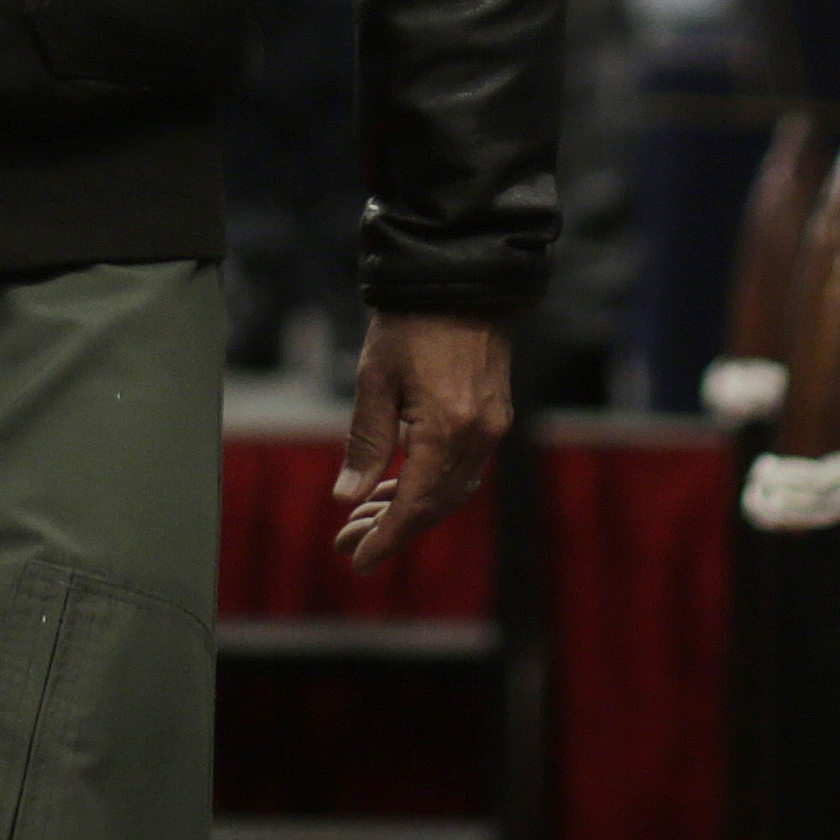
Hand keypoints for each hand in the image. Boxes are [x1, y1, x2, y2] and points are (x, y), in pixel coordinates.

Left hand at [332, 312, 513, 574]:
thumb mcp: (375, 381)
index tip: (358, 562)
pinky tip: (397, 484)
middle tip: (347, 541)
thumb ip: (365, 442)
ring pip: (451, 491)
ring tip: (364, 517)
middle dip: (391, 529)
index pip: (415, 505)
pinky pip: (463, 469)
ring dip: (409, 509)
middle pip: (435, 506)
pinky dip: (430, 485)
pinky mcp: (494, 416)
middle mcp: (478, 437)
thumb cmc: (410, 323)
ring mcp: (492, 428)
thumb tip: (345, 497)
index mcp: (447, 431)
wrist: (460, 278)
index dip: (385, 538)